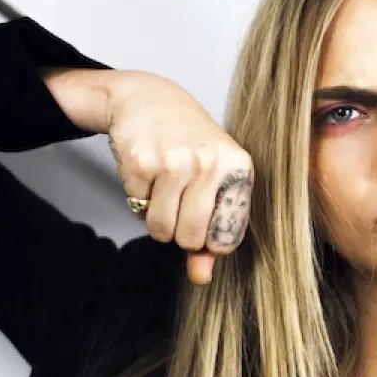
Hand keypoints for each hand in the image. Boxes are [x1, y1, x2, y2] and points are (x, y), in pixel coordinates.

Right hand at [105, 71, 252, 283]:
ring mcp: (176, 161)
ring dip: (157, 219)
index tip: (205, 223)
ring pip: (162, 229)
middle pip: (191, 238)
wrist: (151, 99)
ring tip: (164, 189)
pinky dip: (138, 198)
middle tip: (180, 203)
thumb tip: (201, 277)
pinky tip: (147, 173)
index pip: (227, 238)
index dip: (209, 240)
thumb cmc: (190, 144)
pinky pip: (137, 208)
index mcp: (239, 169)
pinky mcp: (142, 162)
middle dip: (180, 232)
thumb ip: (211, 232)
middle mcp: (211, 164)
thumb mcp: (214, 181)